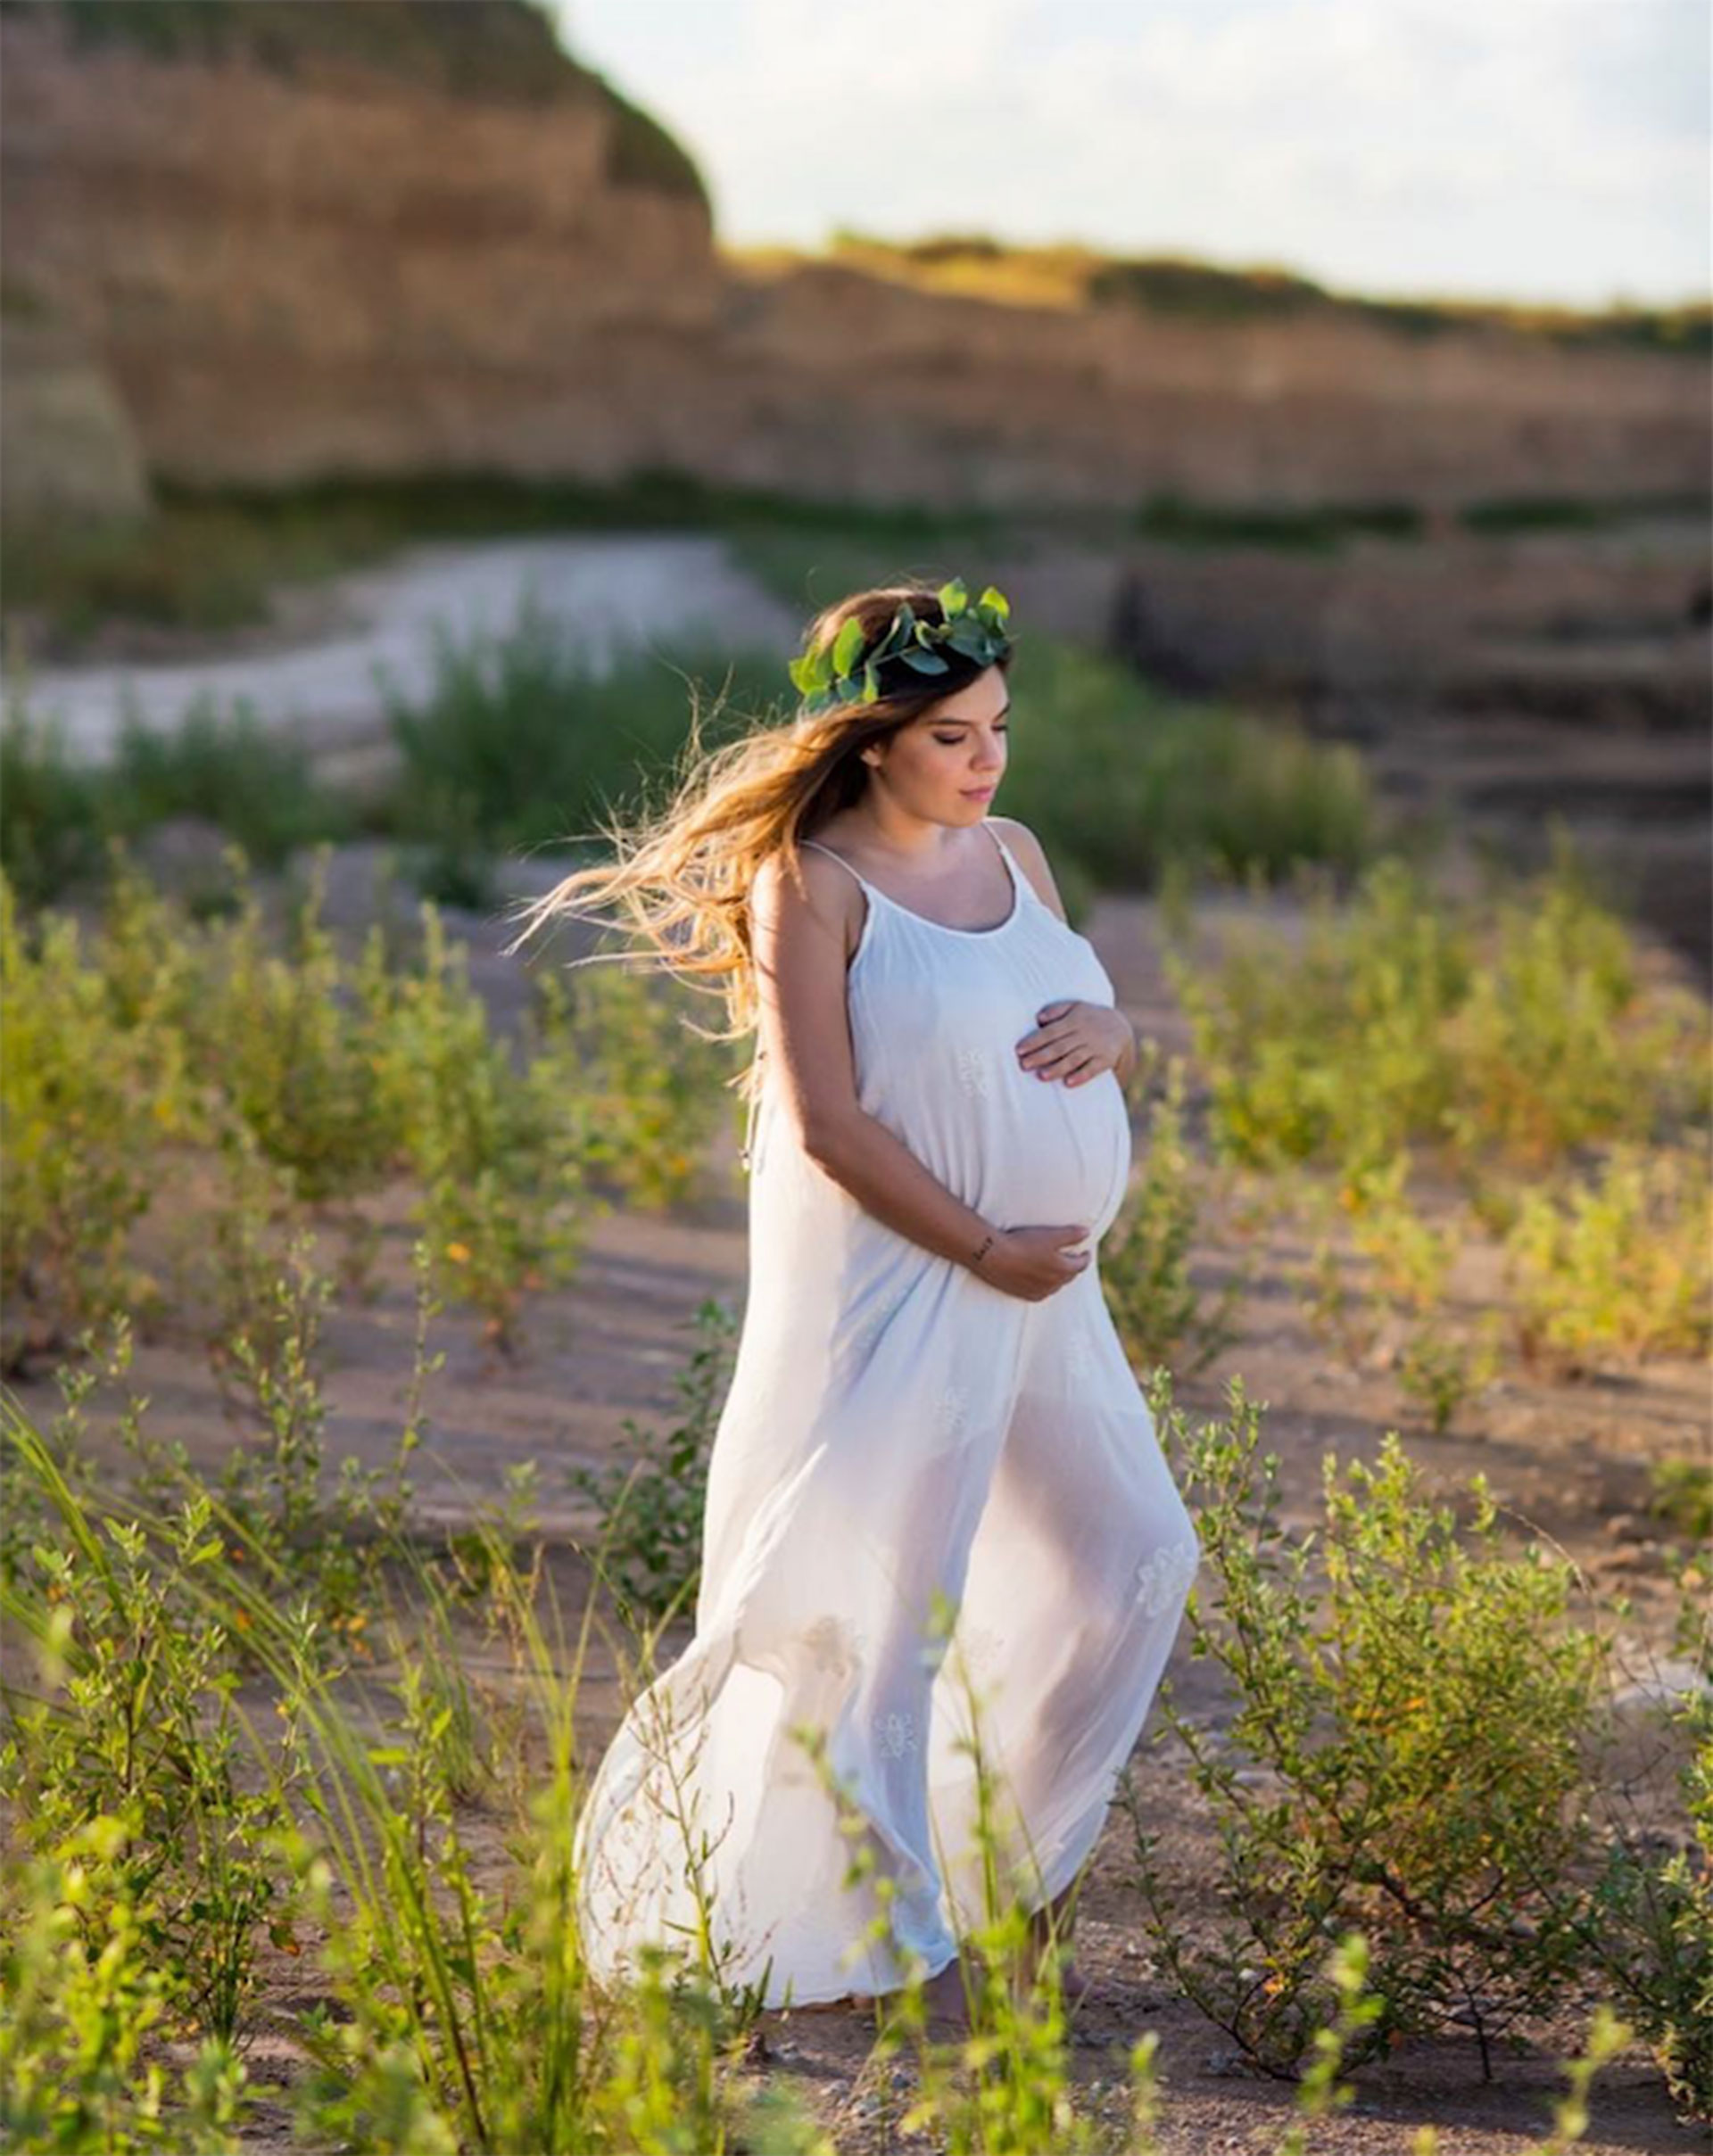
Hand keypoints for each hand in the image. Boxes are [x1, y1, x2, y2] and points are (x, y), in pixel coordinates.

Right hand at [980, 1224, 1091, 1300]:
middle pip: (1069, 1276)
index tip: (1084, 1251)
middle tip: (1070, 1257)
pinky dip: (1044, 1285)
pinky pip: (1041, 1292)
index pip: (1081, 1265)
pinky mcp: (1025, 1295)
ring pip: (1055, 1285)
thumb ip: (1071, 1235)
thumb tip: (1087, 1232)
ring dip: (1057, 1276)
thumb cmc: (1022, 1243)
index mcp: (1063, 1269)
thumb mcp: (1050, 1235)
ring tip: (1054, 1266)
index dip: (1084, 1257)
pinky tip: (1039, 1277)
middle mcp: (1054, 1284)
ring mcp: (1039, 1291)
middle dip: (1072, 1266)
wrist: (993, 1257)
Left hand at [1015, 999, 1132, 1088]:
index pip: (1051, 1031)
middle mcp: (1085, 1033)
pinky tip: (1068, 1083)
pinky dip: (1080, 1076)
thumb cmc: (1089, 1018)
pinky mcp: (1105, 1060)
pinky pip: (1092, 1069)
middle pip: (1059, 1046)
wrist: (1121, 1027)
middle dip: (1040, 1056)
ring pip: (1074, 1059)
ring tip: (1041, 1076)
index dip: (1034, 1041)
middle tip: (1023, 1065)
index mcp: (1074, 1020)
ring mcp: (1096, 1047)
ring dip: (1057, 1068)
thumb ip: (1056, 1010)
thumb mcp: (1075, 1007)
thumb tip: (1038, 1018)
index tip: (1018, 1050)